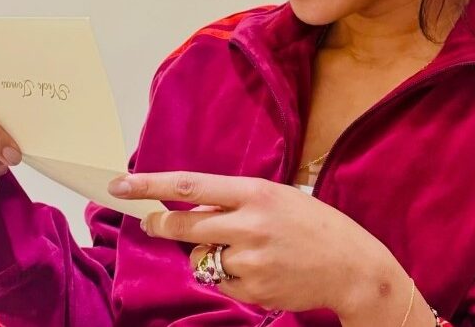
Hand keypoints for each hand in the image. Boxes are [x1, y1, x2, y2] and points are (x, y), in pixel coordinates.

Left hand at [107, 171, 391, 315]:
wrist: (353, 267)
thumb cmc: (317, 225)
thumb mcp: (279, 197)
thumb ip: (236, 200)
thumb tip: (192, 206)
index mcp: (256, 193)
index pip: (190, 185)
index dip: (150, 185)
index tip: (121, 184)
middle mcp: (249, 224)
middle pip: (184, 225)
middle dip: (162, 224)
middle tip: (152, 222)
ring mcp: (250, 260)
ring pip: (201, 257)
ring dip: (208, 253)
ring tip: (246, 250)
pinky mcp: (252, 289)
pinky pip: (219, 281)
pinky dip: (226, 276)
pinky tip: (257, 270)